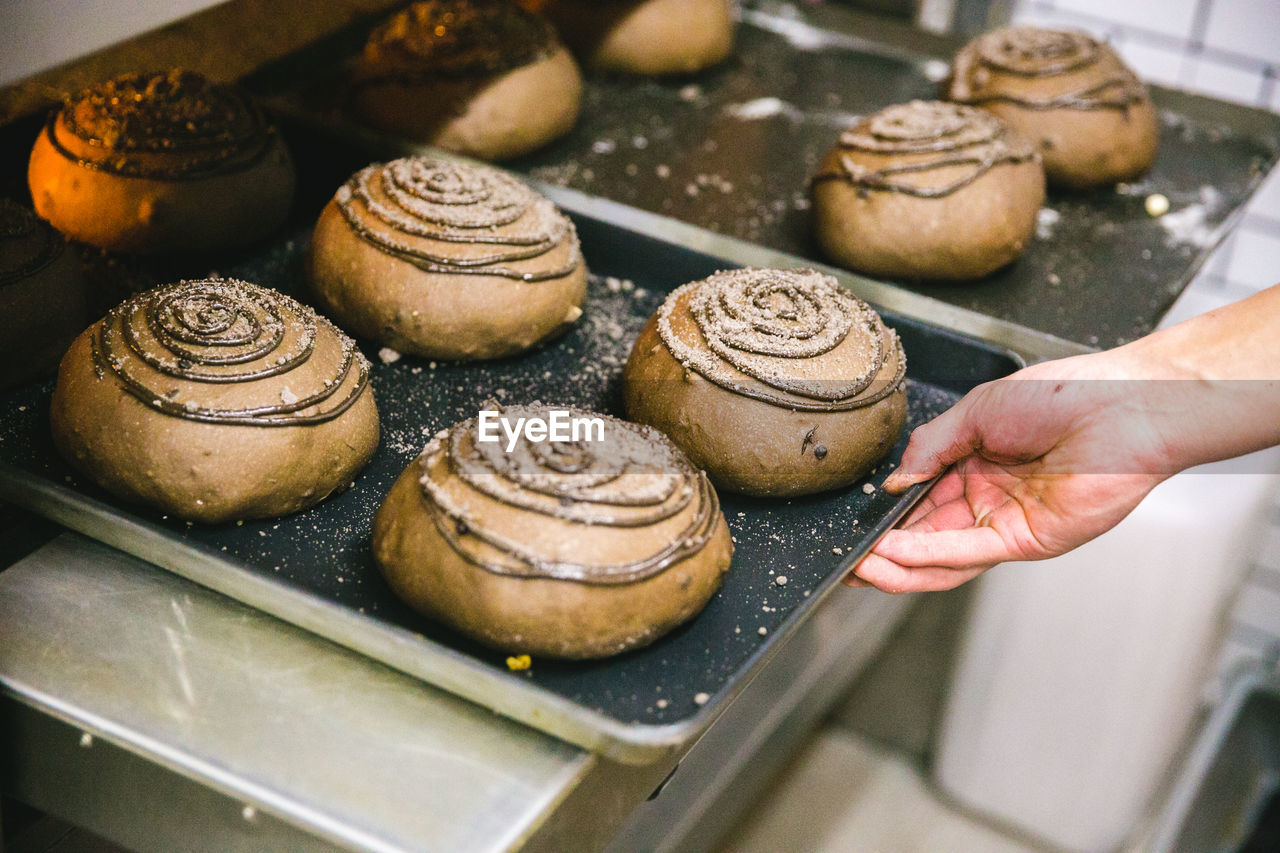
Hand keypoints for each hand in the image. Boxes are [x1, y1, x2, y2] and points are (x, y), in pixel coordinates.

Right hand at [849, 353, 1171, 592]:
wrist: (1121, 405)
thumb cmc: (1064, 395)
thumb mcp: (977, 410)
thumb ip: (931, 446)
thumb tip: (893, 482)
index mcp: (974, 463)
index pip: (920, 498)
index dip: (887, 514)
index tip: (853, 522)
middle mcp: (988, 497)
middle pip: (925, 535)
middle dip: (883, 549)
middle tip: (846, 557)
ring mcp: (1006, 522)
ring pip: (942, 556)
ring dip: (898, 564)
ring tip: (859, 565)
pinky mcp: (1027, 540)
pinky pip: (968, 553)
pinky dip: (928, 555)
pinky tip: (893, 552)